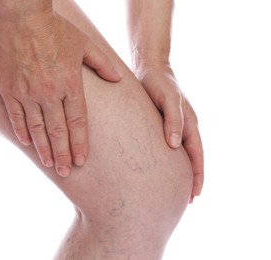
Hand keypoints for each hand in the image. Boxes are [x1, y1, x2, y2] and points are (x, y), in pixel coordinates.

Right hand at [0, 12, 121, 176]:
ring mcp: (28, 92)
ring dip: (44, 149)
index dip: (80, 143)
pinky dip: (22, 132)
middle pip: (59, 131)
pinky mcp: (9, 89)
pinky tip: (28, 145)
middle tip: (67, 172)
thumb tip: (119, 79)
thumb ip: (103, 64)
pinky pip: (16, 116)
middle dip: (63, 154)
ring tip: (50, 164)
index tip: (82, 160)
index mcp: (70, 84)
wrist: (22, 16)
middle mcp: (50, 92)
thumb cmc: (55, 29)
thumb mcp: (84, 44)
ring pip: (38, 128)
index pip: (78, 122)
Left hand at [136, 64, 203, 201]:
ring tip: (175, 188)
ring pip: (181, 154)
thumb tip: (175, 145)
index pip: (197, 155)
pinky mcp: (162, 125)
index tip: (194, 194)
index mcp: (189, 124)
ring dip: (180, 172)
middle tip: (187, 199)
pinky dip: (169, 160)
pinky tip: (161, 167)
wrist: (149, 70)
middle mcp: (184, 128)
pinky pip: (168, 146)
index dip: (197, 174)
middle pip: (191, 158)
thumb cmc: (159, 83)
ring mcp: (174, 127)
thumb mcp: (168, 100)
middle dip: (191, 178)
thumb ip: (173, 120)